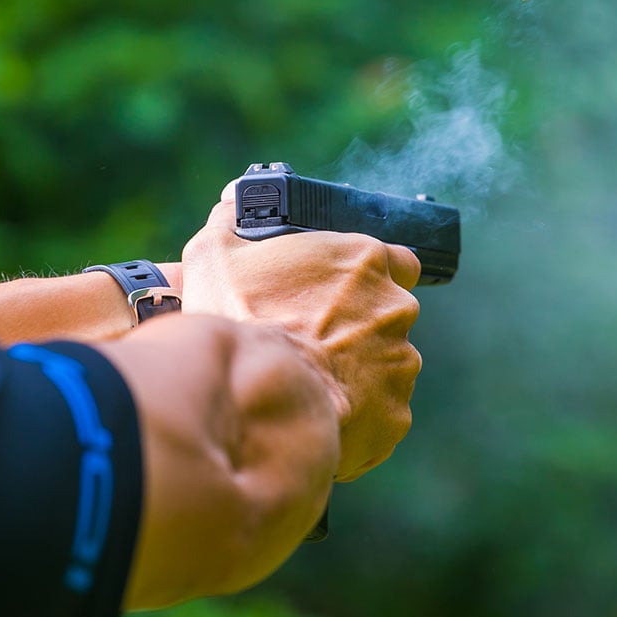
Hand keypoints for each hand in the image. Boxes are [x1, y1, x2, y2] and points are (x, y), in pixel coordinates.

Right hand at [180, 183, 421, 480]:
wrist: (254, 399)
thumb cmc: (239, 320)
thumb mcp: (217, 253)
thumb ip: (229, 219)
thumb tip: (231, 201)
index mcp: (364, 260)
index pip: (397, 258)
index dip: (372, 274)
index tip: (345, 289)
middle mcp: (394, 308)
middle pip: (388, 314)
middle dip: (358, 325)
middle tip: (313, 337)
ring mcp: (400, 362)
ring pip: (385, 363)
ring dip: (357, 368)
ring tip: (310, 378)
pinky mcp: (395, 414)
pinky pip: (380, 410)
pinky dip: (356, 411)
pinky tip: (319, 409)